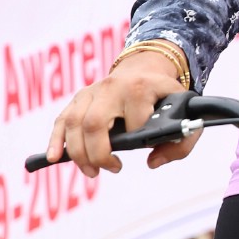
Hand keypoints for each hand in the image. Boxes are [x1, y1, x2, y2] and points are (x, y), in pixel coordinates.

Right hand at [44, 54, 200, 176]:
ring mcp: (92, 91)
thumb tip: (152, 163)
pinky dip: (56, 141)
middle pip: (94, 123)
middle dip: (98, 154)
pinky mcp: (79, 98)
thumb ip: (182, 141)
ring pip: (74, 123)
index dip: (139, 140)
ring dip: (79, 154)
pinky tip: (54, 158)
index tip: (145, 150)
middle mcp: (113, 87)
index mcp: (141, 87)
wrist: (146, 66)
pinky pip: (62, 120)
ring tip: (92, 172)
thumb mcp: (183, 111)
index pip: (135, 120)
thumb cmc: (165, 96)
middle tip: (112, 168)